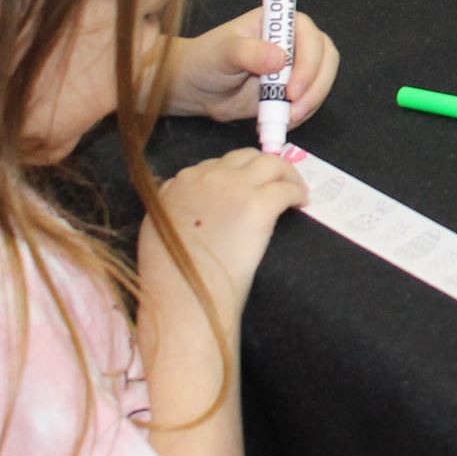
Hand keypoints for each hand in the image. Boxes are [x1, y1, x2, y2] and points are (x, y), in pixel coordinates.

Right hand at [140, 147, 309, 316]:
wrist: (184, 298)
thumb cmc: (169, 277)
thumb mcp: (155, 229)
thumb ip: (172, 205)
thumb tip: (188, 199)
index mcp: (178, 183)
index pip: (215, 165)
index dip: (234, 175)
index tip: (246, 189)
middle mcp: (205, 177)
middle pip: (243, 157)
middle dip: (261, 168)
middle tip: (275, 183)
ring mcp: (234, 187)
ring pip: (270, 163)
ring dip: (285, 173)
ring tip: (295, 189)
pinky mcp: (258, 204)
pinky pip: (286, 188)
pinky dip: (297, 192)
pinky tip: (301, 203)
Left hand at [163, 8, 339, 127]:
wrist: (196, 88)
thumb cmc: (206, 60)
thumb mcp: (223, 53)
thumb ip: (249, 52)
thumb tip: (281, 59)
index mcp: (280, 22)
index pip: (310, 36)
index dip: (309, 62)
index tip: (292, 90)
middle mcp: (294, 41)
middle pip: (325, 58)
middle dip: (315, 87)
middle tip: (295, 110)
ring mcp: (297, 66)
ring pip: (322, 81)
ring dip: (310, 103)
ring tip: (285, 120)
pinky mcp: (293, 89)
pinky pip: (310, 100)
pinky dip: (302, 114)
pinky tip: (282, 122)